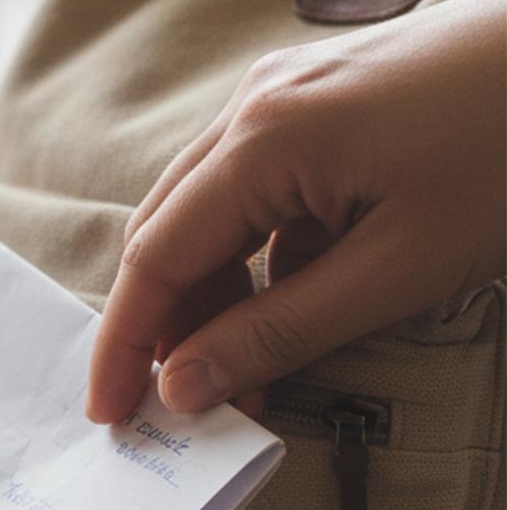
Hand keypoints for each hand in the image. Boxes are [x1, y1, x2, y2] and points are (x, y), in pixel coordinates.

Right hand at [87, 0, 506, 423]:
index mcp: (261, 140)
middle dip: (164, 325)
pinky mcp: (322, 100)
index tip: (111, 414)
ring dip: (217, 294)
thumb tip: (186, 386)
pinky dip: (263, 255)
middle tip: (175, 402)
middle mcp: (254, 107)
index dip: (126, 346)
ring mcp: (286, 95)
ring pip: (210, 213)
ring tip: (248, 365)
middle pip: (169, 233)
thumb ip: (281, 332)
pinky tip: (301, 298)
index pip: (155, 259)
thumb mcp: (399, 268)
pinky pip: (259, 189)